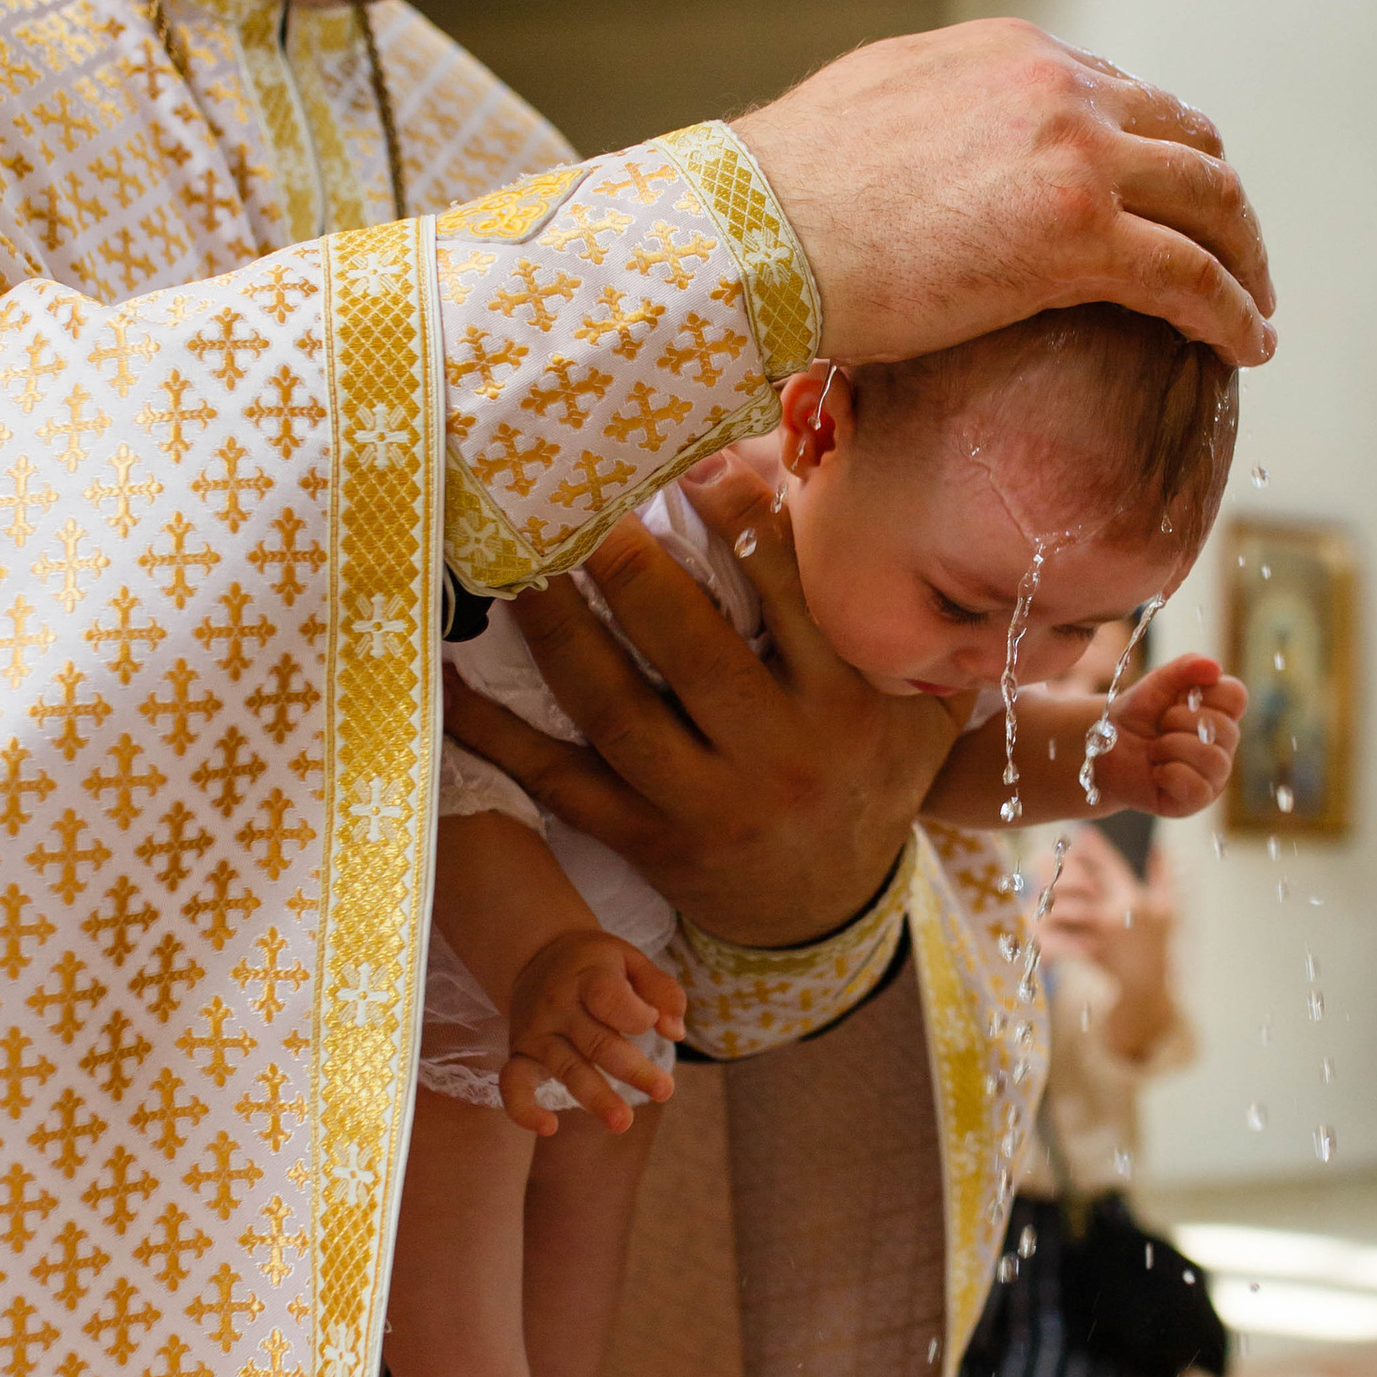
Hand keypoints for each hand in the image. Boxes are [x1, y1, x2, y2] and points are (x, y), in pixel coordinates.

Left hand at [439, 459, 960, 945]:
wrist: (834, 911)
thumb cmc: (873, 776)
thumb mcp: (926, 706)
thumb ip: (919, 622)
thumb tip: (897, 513)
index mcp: (843, 709)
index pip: (794, 600)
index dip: (743, 525)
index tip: (695, 466)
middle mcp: (775, 758)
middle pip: (692, 653)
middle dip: (630, 570)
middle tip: (579, 502)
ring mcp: (703, 805)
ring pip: (616, 712)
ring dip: (558, 633)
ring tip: (515, 564)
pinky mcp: (645, 840)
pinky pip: (561, 781)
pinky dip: (499, 734)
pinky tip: (451, 683)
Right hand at [500, 925, 685, 1136]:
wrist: (535, 956)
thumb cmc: (595, 964)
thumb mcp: (631, 960)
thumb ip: (662, 990)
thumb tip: (675, 1032)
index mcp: (587, 977)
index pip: (610, 999)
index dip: (638, 1014)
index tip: (654, 1019)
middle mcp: (557, 1006)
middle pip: (598, 1043)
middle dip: (634, 1070)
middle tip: (665, 1090)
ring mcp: (537, 1033)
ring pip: (568, 1069)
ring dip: (597, 1099)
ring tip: (623, 1123)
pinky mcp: (520, 1055)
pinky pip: (513, 1085)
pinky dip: (524, 1109)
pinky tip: (548, 1128)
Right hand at [739, 22, 1275, 368]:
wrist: (753, 231)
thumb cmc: (783, 193)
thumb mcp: (876, 110)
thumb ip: (941, 116)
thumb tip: (943, 150)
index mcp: (1012, 55)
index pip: (1123, 95)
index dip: (1161, 156)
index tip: (1172, 204)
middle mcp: (1059, 88)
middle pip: (1188, 139)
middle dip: (1222, 203)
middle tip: (1235, 257)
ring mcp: (1076, 157)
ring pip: (1210, 203)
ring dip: (1245, 259)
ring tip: (1253, 310)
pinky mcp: (1079, 237)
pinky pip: (1190, 276)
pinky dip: (1232, 312)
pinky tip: (1246, 347)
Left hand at [1041, 826, 1179, 1058]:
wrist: (1147, 986)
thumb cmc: (1156, 943)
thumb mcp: (1167, 909)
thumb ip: (1164, 877)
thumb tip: (1160, 847)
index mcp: (1133, 897)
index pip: (1109, 863)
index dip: (1092, 846)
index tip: (1077, 834)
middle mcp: (1115, 913)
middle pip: (1079, 882)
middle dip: (1058, 870)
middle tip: (1041, 860)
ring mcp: (1099, 936)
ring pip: (1062, 909)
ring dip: (1046, 899)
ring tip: (1037, 892)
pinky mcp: (1086, 955)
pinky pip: (1058, 940)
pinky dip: (1043, 934)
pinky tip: (1032, 923)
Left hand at [1086, 655, 1244, 818]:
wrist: (1106, 749)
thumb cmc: (1137, 716)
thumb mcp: (1156, 684)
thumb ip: (1184, 668)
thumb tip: (1214, 668)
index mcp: (1221, 712)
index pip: (1236, 696)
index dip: (1206, 693)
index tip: (1179, 697)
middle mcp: (1224, 744)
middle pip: (1225, 728)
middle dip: (1179, 721)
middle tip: (1160, 726)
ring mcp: (1214, 774)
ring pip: (1213, 759)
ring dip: (1171, 747)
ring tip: (1154, 749)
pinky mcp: (1198, 799)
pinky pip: (1197, 786)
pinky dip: (1168, 774)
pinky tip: (1157, 771)